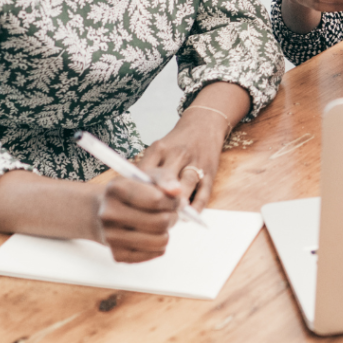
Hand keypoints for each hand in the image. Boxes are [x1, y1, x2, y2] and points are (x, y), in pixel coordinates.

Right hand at [92, 169, 181, 263]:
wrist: (106, 211)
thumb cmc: (134, 190)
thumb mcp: (148, 176)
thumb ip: (165, 179)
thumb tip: (177, 191)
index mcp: (116, 189)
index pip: (156, 200)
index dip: (173, 201)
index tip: (176, 200)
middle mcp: (109, 214)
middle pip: (160, 222)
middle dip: (173, 216)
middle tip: (172, 212)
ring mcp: (111, 237)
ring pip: (160, 240)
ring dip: (168, 231)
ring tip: (162, 223)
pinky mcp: (117, 256)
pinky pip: (155, 253)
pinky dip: (160, 245)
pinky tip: (152, 234)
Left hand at [94, 110, 228, 262]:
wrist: (204, 123)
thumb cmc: (175, 143)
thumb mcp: (157, 150)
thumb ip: (145, 172)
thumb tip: (131, 201)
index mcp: (159, 149)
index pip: (145, 174)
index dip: (138, 194)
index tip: (132, 210)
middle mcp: (178, 154)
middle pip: (165, 179)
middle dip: (157, 201)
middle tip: (151, 218)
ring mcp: (196, 162)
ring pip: (185, 186)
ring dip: (177, 205)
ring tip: (170, 219)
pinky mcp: (211, 171)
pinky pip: (204, 192)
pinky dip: (196, 207)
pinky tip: (189, 215)